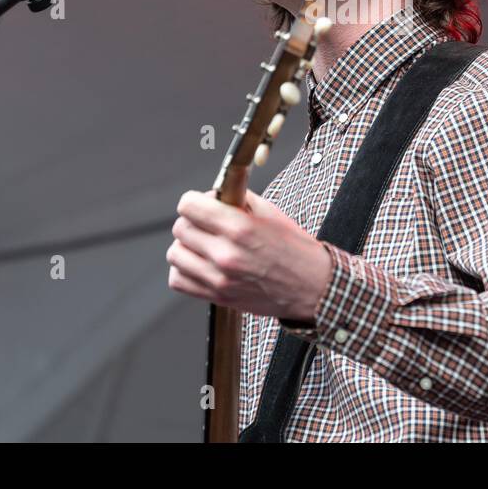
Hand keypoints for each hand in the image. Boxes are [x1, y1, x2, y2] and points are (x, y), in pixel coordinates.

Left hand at [167, 188, 332, 321]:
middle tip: (208, 223)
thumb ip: (239, 200)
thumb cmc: (295, 250)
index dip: (193, 201)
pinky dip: (185, 270)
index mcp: (240, 228)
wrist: (312, 287)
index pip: (188, 206)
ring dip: (186, 246)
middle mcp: (226, 254)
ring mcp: (220, 279)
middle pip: (180, 228)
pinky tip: (200, 264)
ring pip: (175, 254)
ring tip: (204, 244)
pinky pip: (178, 280)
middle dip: (192, 221)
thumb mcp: (271, 214)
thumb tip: (215, 192)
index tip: (201, 203)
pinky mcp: (218, 296)